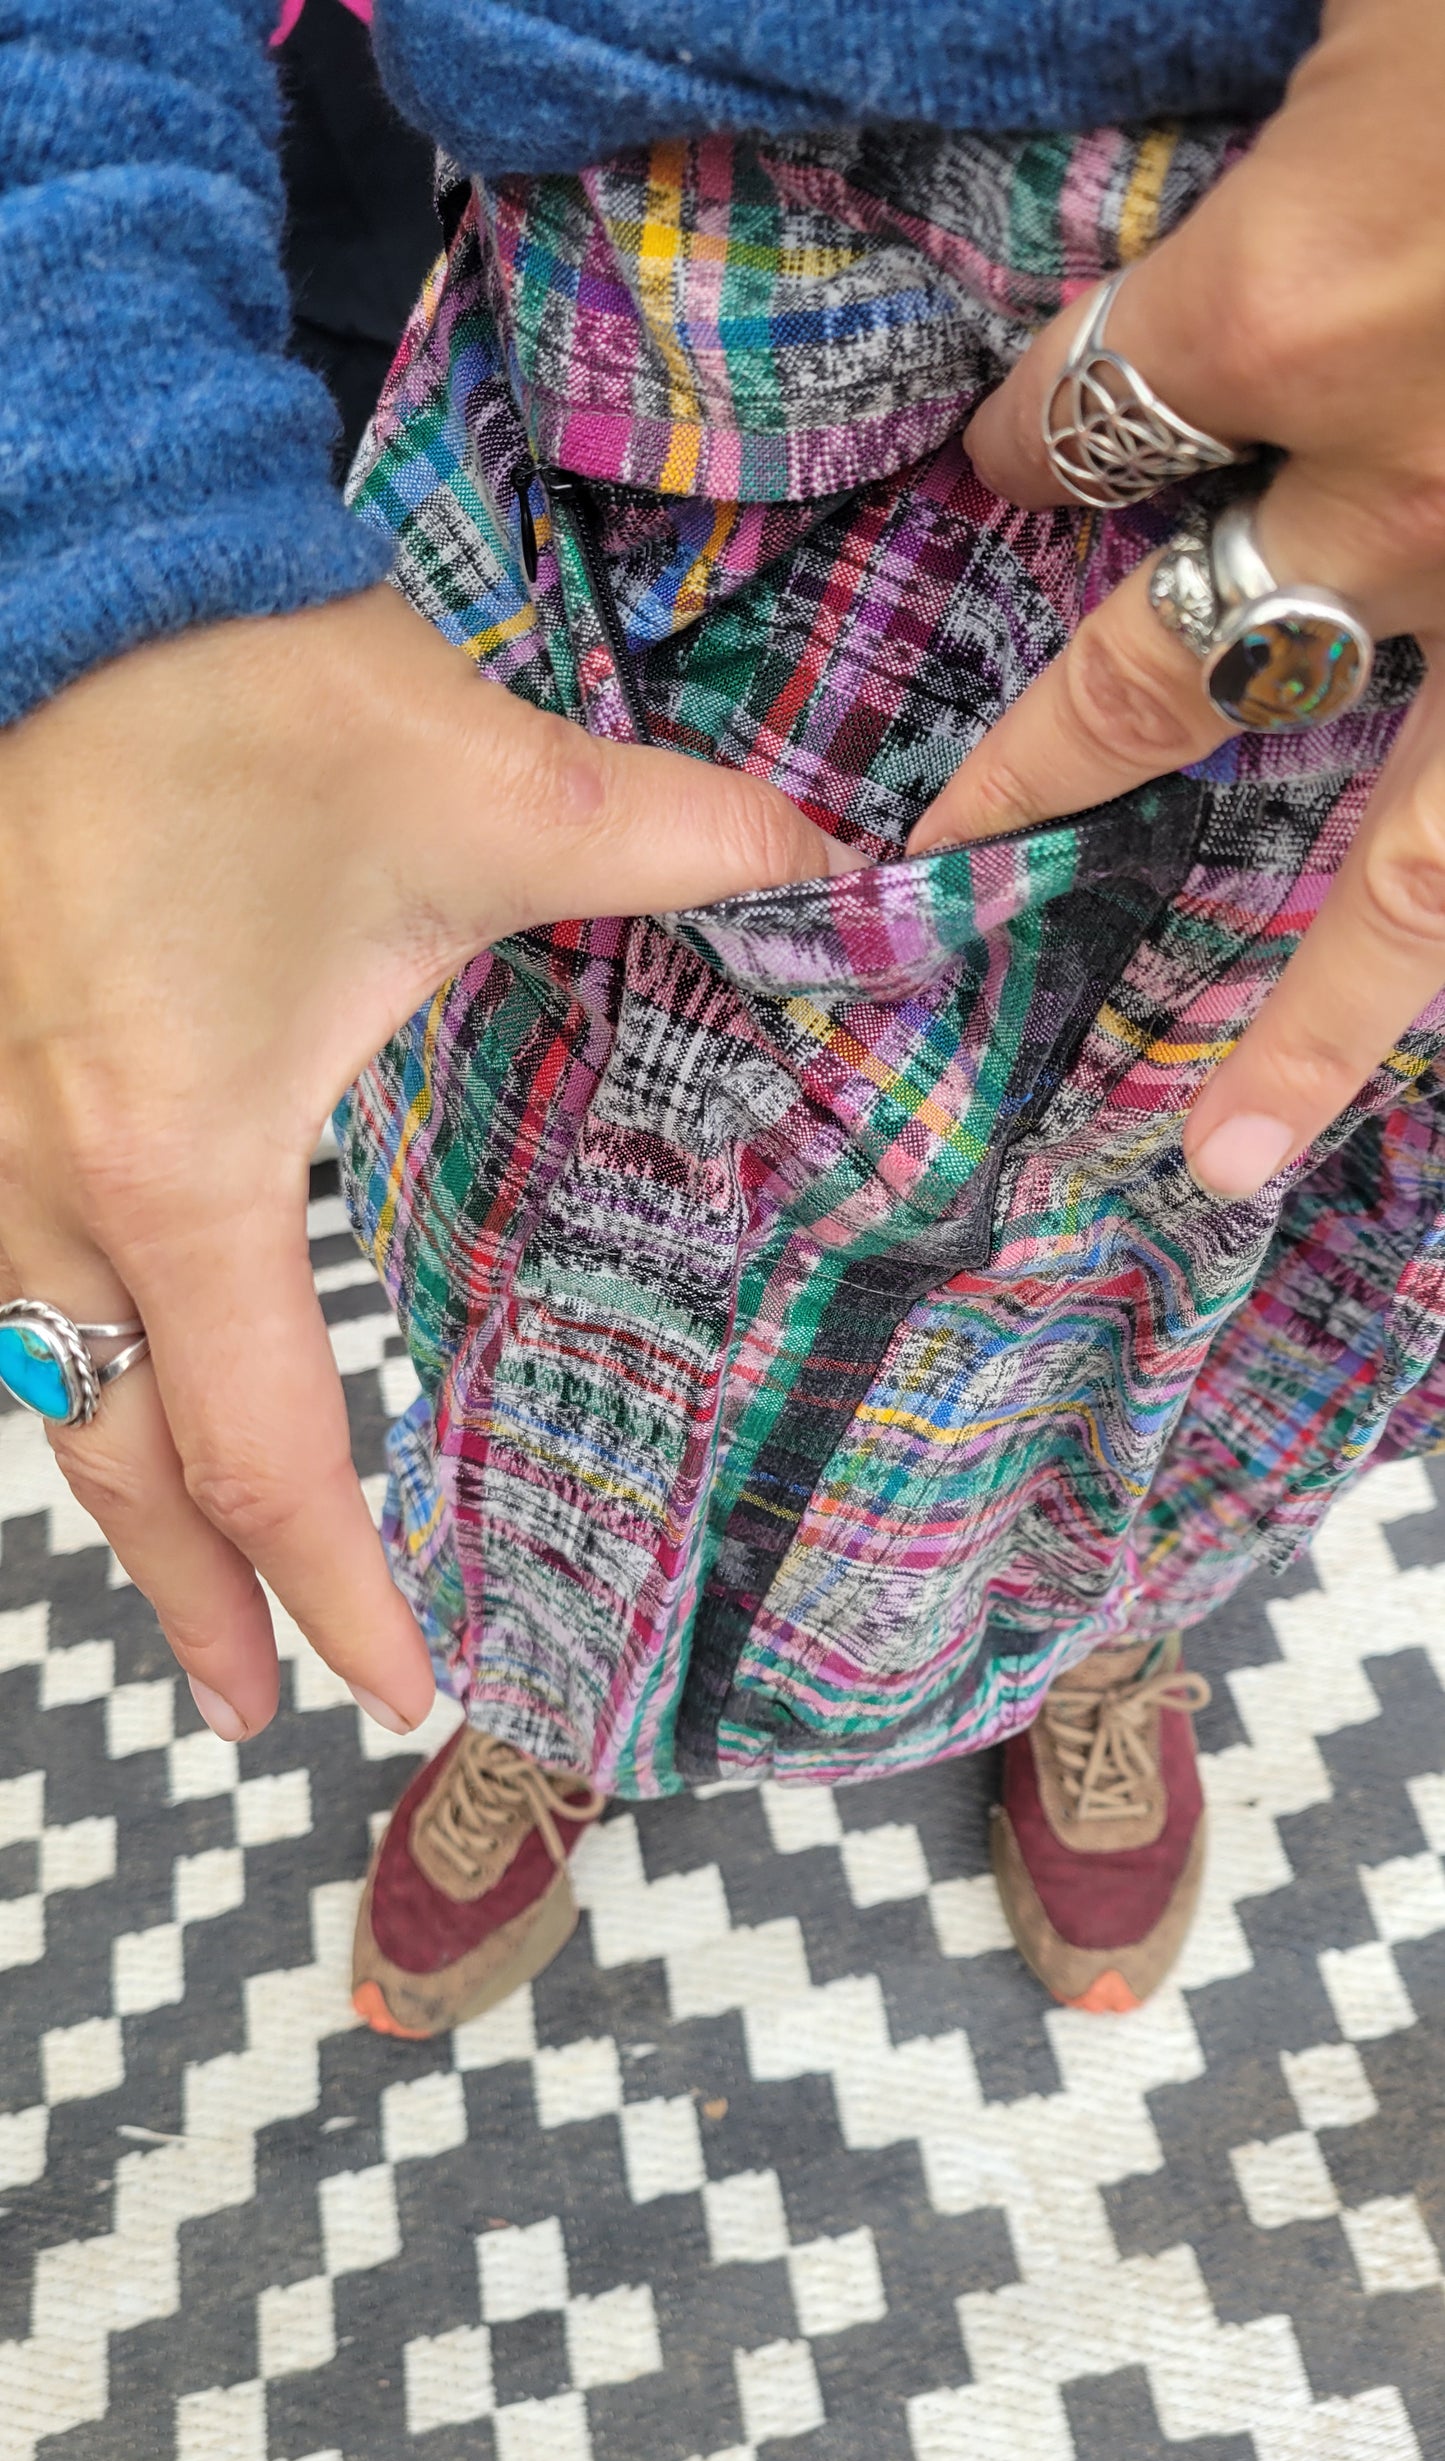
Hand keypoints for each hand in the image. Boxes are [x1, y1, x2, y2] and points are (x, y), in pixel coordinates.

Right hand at [0, 587, 831, 1740]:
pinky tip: (114, 1391)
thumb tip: (864, 876)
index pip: (262, 1443)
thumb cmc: (259, 699)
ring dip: (122, 1503)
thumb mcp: (492, 788)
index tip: (398, 1690)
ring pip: (40, 1382)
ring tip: (191, 1602)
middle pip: (120, 1459)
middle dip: (196, 1605)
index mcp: (182, 1157)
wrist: (74, 583)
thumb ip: (692, 849)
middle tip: (266, 1713)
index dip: (332, 1585)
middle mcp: (48, 1191)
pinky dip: (72, 1378)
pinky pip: (5, 1291)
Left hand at [909, 0, 1444, 1200]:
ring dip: (1315, 1028)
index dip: (1039, 430)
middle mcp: (1414, 505)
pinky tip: (1420, 1021)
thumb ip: (1341, 54)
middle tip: (952, 850)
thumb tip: (1311, 67)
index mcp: (1308, 297)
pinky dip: (1444, 928)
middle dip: (1049, 762)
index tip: (1021, 442)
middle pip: (1174, 670)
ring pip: (1410, 871)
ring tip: (1224, 1163)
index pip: (1097, 406)